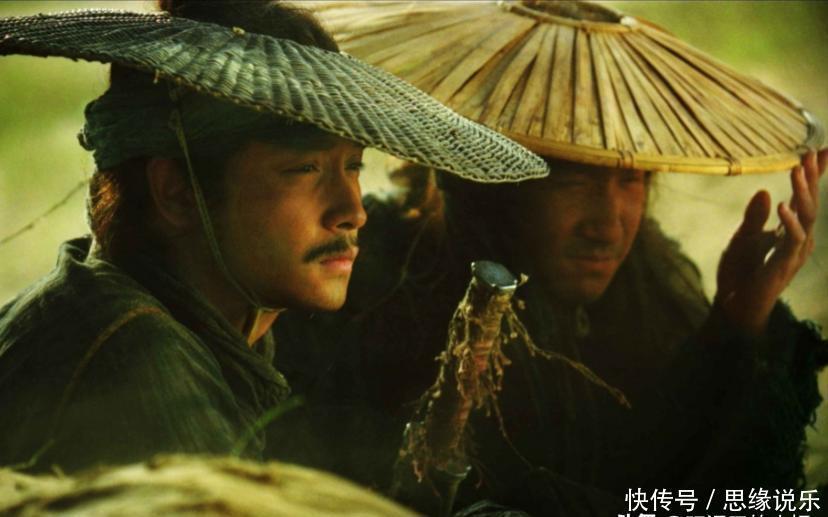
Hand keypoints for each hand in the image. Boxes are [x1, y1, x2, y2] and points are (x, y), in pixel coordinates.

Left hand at [715, 149, 826, 335]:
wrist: (733, 307)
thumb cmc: (740, 274)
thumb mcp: (743, 238)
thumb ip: (754, 217)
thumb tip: (763, 191)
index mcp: (789, 229)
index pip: (805, 197)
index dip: (814, 174)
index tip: (821, 148)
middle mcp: (798, 238)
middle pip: (810, 202)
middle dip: (812, 177)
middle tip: (810, 153)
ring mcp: (794, 252)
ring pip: (806, 217)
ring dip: (802, 192)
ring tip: (797, 170)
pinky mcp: (784, 264)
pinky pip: (791, 240)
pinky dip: (789, 222)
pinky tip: (782, 205)